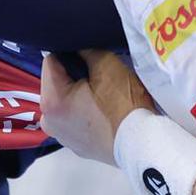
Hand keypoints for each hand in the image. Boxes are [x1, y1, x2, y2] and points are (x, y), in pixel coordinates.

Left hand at [40, 48, 156, 164]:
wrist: (146, 144)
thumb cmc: (125, 105)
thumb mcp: (107, 65)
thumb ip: (85, 50)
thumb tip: (76, 48)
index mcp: (51, 101)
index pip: (50, 61)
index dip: (69, 54)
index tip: (86, 58)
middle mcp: (49, 121)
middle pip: (55, 83)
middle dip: (73, 76)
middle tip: (98, 78)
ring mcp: (62, 137)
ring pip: (65, 101)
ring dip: (78, 94)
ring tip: (102, 95)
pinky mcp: (77, 146)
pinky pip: (74, 119)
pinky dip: (84, 112)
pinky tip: (103, 111)